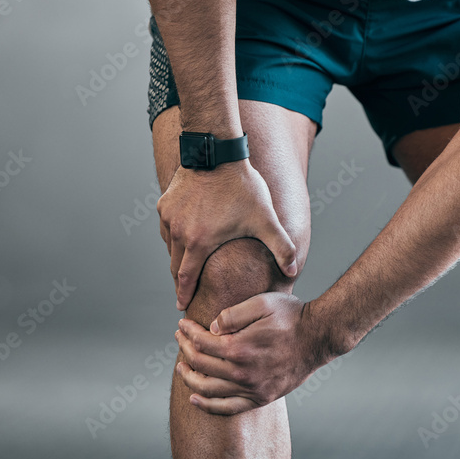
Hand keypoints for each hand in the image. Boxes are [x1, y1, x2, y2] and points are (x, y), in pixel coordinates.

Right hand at [158, 161, 297, 310]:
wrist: (218, 152)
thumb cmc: (242, 187)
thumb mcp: (265, 219)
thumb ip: (282, 248)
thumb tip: (294, 271)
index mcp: (199, 243)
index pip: (186, 278)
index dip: (184, 294)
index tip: (182, 306)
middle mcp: (178, 232)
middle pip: (174, 266)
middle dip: (179, 282)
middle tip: (183, 293)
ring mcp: (169, 217)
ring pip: (169, 246)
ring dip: (176, 258)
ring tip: (184, 267)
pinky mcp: (165, 203)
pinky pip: (166, 226)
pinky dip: (173, 235)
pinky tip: (182, 237)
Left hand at [174, 293, 335, 414]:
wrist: (319, 337)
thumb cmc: (292, 316)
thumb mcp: (263, 303)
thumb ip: (233, 314)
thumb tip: (211, 327)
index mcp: (240, 348)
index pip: (202, 343)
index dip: (188, 333)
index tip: (181, 326)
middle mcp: (243, 373)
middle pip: (201, 366)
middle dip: (186, 350)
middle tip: (179, 340)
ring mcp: (252, 389)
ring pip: (209, 389)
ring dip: (190, 378)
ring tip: (182, 367)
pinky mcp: (261, 398)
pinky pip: (228, 408)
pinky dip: (208, 405)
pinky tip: (195, 398)